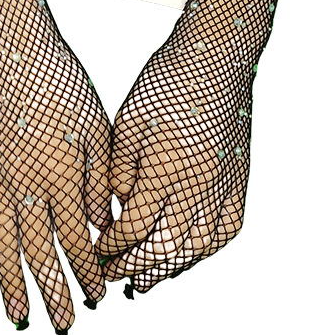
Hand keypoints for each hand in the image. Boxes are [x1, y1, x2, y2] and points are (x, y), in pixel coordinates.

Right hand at [0, 4, 111, 332]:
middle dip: (55, 291)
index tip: (99, 294)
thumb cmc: (61, 83)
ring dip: (14, 285)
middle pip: (40, 253)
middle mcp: (25, 187)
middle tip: (66, 323)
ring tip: (21, 317)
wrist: (14, 52)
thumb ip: (99, 178)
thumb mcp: (95, 126)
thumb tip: (102, 223)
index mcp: (60, 176)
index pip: (77, 240)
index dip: (88, 271)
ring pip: (3, 246)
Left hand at [95, 34, 253, 292]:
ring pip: (199, 246)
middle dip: (134, 267)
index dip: (111, 245)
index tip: (96, 249)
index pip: (134, 227)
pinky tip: (189, 252)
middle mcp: (200, 182)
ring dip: (170, 267)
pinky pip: (227, 229)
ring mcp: (224, 183)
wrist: (216, 56)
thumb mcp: (129, 119)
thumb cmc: (168, 80)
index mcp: (167, 165)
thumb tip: (114, 208)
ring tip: (147, 278)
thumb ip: (119, 168)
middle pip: (165, 247)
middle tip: (114, 276)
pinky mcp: (239, 178)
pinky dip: (206, 249)